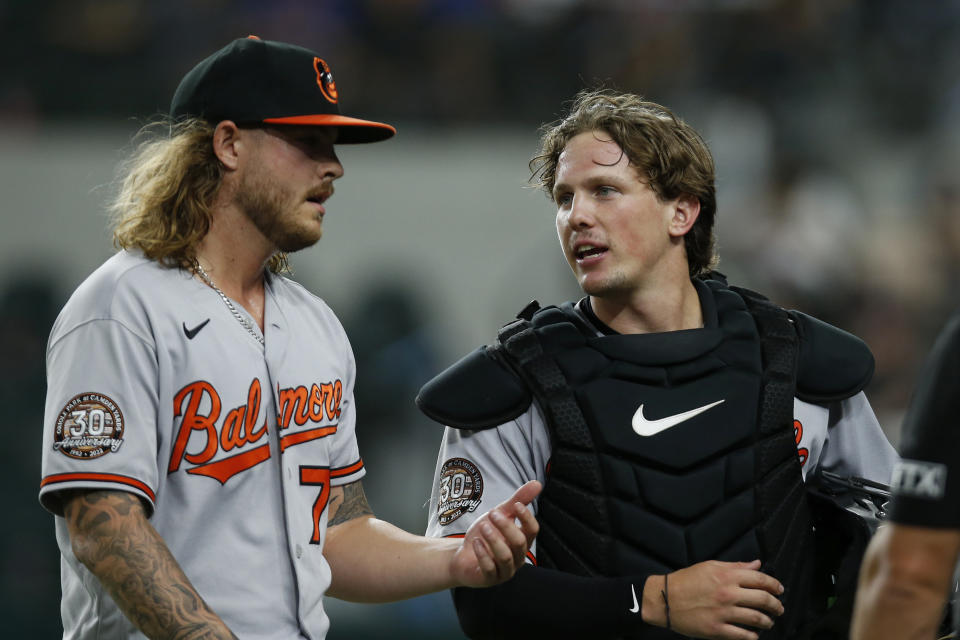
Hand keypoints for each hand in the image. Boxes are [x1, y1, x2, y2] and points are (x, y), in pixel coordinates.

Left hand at [450, 480, 541, 587]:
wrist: (463, 555)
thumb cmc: (485, 534)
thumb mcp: (500, 514)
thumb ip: (517, 500)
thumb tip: (537, 483)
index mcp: (523, 541)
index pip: (533, 530)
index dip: (527, 517)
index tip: (515, 505)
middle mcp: (518, 558)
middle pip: (520, 543)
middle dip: (506, 527)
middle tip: (492, 513)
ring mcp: (505, 570)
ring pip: (506, 557)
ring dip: (494, 540)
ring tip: (482, 526)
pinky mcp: (490, 579)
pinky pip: (490, 568)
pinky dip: (483, 554)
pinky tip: (475, 542)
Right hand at [644, 559, 783, 639]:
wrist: (665, 598)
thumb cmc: (686, 580)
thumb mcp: (710, 566)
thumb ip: (735, 566)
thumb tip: (757, 564)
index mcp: (727, 576)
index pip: (760, 579)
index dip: (774, 585)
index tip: (779, 589)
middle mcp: (728, 594)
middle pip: (763, 600)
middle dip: (776, 605)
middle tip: (779, 608)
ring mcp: (723, 613)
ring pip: (756, 619)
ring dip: (767, 621)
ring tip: (769, 622)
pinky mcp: (717, 629)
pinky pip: (742, 635)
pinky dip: (752, 636)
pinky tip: (754, 635)